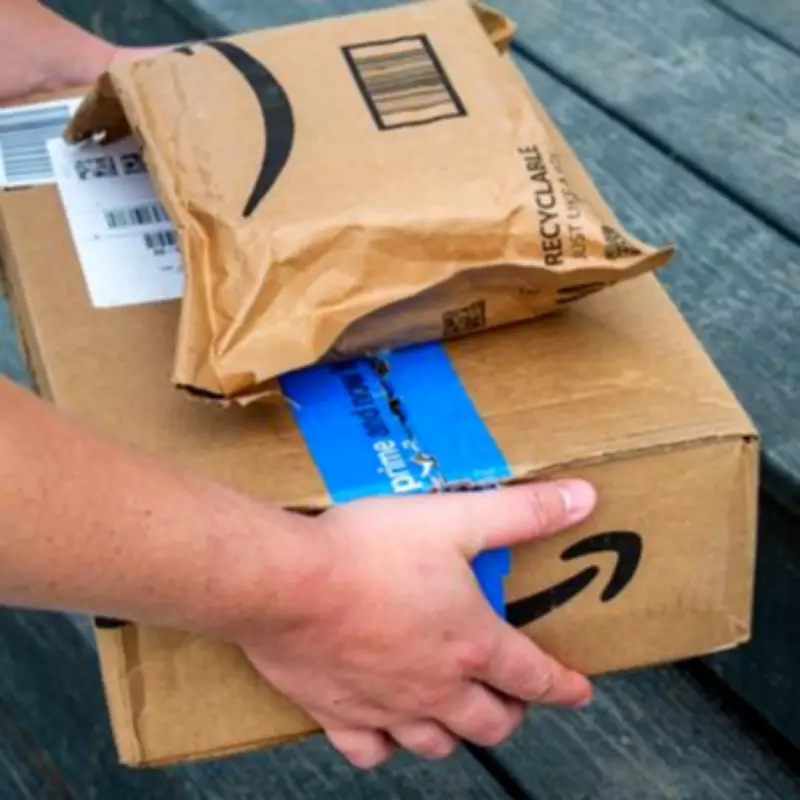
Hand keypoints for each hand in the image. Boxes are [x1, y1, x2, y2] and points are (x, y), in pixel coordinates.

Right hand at [236, 479, 596, 768]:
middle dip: (510, 713)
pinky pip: (369, 750)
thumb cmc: (369, 550)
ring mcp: (385, 705)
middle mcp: (435, 686)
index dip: (562, 685)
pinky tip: (384, 729)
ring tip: (458, 714)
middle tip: (513, 698)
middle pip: (490, 722)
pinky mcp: (336, 711)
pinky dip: (385, 744)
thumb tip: (581, 500)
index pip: (533, 676)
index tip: (577, 690)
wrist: (287, 582)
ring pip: (435, 743)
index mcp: (470, 642)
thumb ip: (522, 512)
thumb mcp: (455, 518)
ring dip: (456, 733)